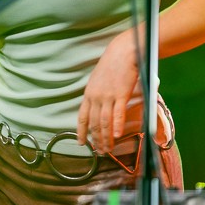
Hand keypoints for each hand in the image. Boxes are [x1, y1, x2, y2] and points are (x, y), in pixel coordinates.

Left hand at [77, 32, 139, 153]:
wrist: (123, 52)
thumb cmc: (112, 65)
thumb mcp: (98, 80)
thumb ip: (97, 94)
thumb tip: (99, 106)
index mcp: (88, 94)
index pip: (82, 117)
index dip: (81, 132)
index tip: (82, 143)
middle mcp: (95, 97)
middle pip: (94, 123)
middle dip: (97, 140)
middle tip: (100, 152)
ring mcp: (107, 96)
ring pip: (105, 122)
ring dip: (106, 138)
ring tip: (108, 149)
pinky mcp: (120, 94)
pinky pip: (118, 114)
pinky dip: (117, 126)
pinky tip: (118, 136)